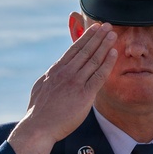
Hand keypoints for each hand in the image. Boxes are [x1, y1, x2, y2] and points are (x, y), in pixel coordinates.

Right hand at [8, 23, 117, 153]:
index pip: (73, 49)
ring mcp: (75, 83)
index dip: (85, 38)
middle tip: (107, 26)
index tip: (94, 29)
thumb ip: (51, 77)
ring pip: (93, 59)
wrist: (38, 127)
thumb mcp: (41, 87)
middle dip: (97, 36)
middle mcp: (66, 73)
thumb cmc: (39, 111)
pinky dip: (107, 62)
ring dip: (104, 45)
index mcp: (56, 70)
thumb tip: (54, 71)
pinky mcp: (84, 95)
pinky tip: (114, 53)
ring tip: (113, 34)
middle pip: (85, 50)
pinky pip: (99, 75)